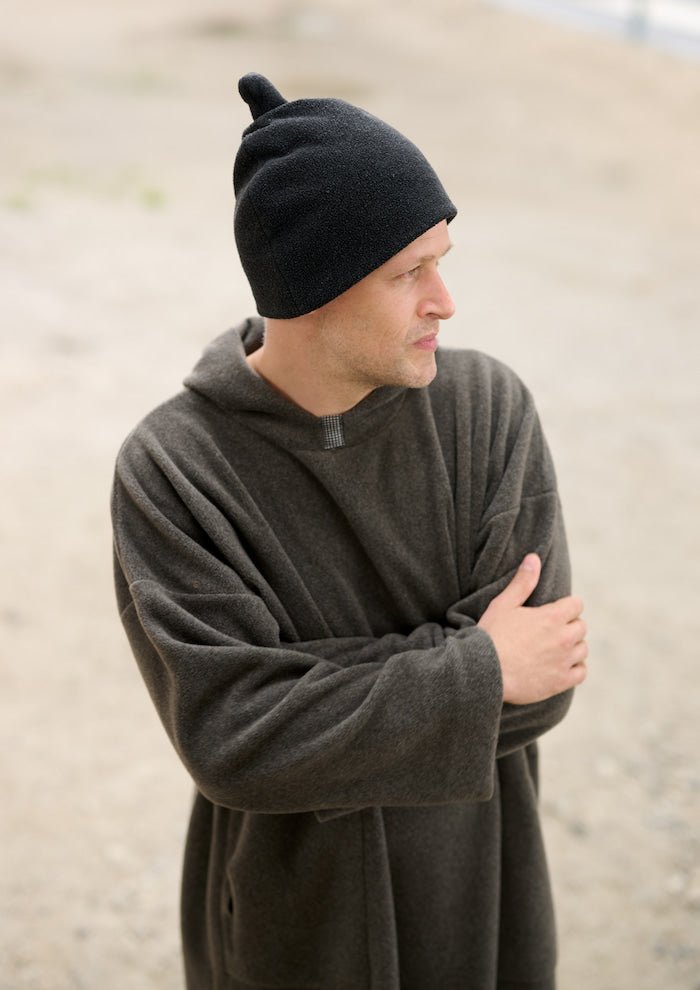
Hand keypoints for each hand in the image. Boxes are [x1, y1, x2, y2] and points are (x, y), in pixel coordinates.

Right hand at [477, 553, 587, 704]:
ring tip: (556, 648)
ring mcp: (564, 661)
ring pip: (583, 650)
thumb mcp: (504, 604)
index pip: (577, 605)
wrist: (485, 673)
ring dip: (573, 647)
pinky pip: (581, 672)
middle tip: (551, 630)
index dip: (566, 606)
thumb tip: (534, 558)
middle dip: (569, 626)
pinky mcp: (560, 681)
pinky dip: (575, 668)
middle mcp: (563, 638)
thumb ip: (523, 582)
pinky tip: (561, 666)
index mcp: (552, 617)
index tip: (555, 611)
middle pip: (581, 627)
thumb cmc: (492, 636)